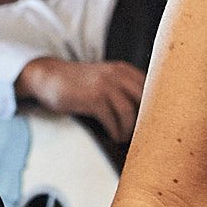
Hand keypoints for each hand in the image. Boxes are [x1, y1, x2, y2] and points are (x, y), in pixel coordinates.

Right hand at [15, 58, 145, 143]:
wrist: (49, 77)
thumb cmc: (79, 82)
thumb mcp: (104, 78)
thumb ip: (123, 88)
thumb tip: (146, 112)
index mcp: (123, 69)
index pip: (150, 87)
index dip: (157, 106)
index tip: (157, 122)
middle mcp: (116, 74)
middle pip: (144, 99)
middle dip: (145, 119)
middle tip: (143, 134)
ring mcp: (104, 85)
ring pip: (129, 112)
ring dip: (129, 129)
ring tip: (125, 137)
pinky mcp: (92, 98)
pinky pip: (111, 120)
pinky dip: (115, 131)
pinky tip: (114, 136)